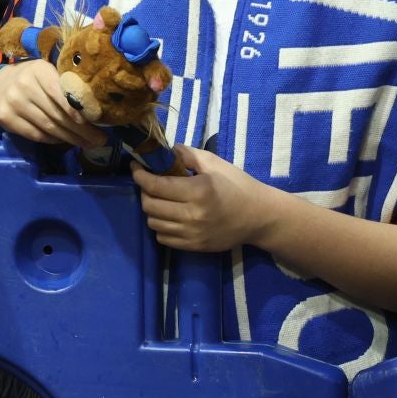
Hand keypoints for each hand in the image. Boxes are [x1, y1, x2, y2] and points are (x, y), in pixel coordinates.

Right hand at [0, 61, 106, 148]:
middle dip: (82, 130)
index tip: (97, 122)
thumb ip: (65, 85)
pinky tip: (65, 140)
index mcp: (39, 69)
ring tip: (88, 144)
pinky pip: (37, 135)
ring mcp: (13, 103)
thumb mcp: (47, 73)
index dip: (79, 110)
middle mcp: (24, 85)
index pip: (62, 93)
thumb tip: (94, 108)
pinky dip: (54, 140)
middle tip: (99, 139)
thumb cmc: (33, 79)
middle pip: (58, 114)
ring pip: (49, 127)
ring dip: (71, 138)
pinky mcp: (6, 119)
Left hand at [133, 145, 279, 252]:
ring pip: (153, 223)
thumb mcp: (214, 163)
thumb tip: (163, 150)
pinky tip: (169, 215)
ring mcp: (193, 234)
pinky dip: (160, 226)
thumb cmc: (237, 185)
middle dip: (144, 191)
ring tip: (160, 198)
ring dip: (151, 209)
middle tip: (149, 181)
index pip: (155, 186)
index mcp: (198, 191)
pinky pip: (163, 238)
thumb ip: (186, 154)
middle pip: (150, 205)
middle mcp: (193, 215)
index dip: (140, 175)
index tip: (136, 166)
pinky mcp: (195, 247)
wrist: (260, 217)